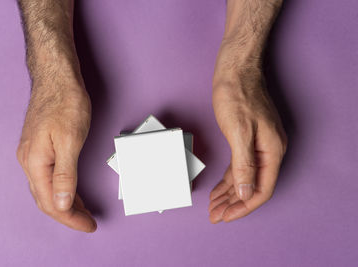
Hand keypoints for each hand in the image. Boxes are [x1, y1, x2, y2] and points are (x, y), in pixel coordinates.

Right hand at [16, 80, 95, 231]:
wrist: (57, 78)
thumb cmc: (65, 103)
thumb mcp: (70, 141)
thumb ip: (65, 175)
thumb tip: (62, 204)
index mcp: (35, 163)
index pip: (52, 203)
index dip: (71, 219)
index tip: (88, 225)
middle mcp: (29, 161)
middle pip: (46, 200)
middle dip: (68, 214)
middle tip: (88, 221)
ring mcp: (33, 154)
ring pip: (47, 190)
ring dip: (66, 203)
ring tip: (83, 211)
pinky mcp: (39, 148)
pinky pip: (48, 178)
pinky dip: (62, 189)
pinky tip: (72, 191)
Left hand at [209, 48, 286, 222]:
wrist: (235, 70)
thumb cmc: (237, 95)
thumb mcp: (239, 133)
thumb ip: (244, 166)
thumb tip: (246, 194)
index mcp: (272, 151)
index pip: (261, 190)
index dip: (243, 207)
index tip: (225, 216)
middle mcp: (269, 150)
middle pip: (253, 187)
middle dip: (233, 203)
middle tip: (215, 215)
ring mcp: (259, 145)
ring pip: (245, 178)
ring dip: (229, 193)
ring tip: (214, 205)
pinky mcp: (248, 139)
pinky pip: (239, 166)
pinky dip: (228, 179)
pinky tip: (220, 187)